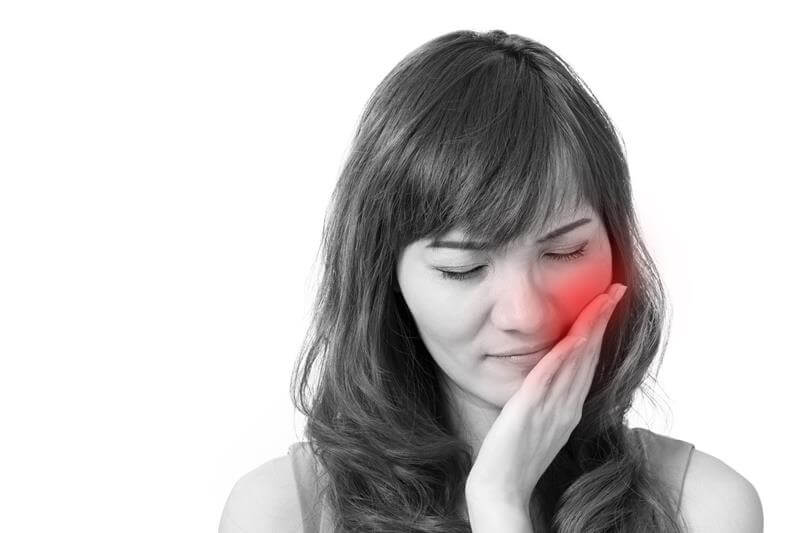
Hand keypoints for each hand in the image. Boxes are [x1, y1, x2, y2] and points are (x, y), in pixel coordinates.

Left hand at [464, 282, 627, 508]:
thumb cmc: (515, 458)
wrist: (501, 486)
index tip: (608, 302)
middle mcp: (567, 405)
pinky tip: (575, 335)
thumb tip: (550, 376)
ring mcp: (552, 407)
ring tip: (604, 298)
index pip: (589, 361)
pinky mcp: (530, 409)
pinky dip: (565, 355)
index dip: (600, 330)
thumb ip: (548, 400)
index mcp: (569, 407)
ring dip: (591, 327)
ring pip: (577, 360)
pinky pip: (551, 376)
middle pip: (590, 354)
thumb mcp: (539, 424)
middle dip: (603, 319)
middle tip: (616, 289)